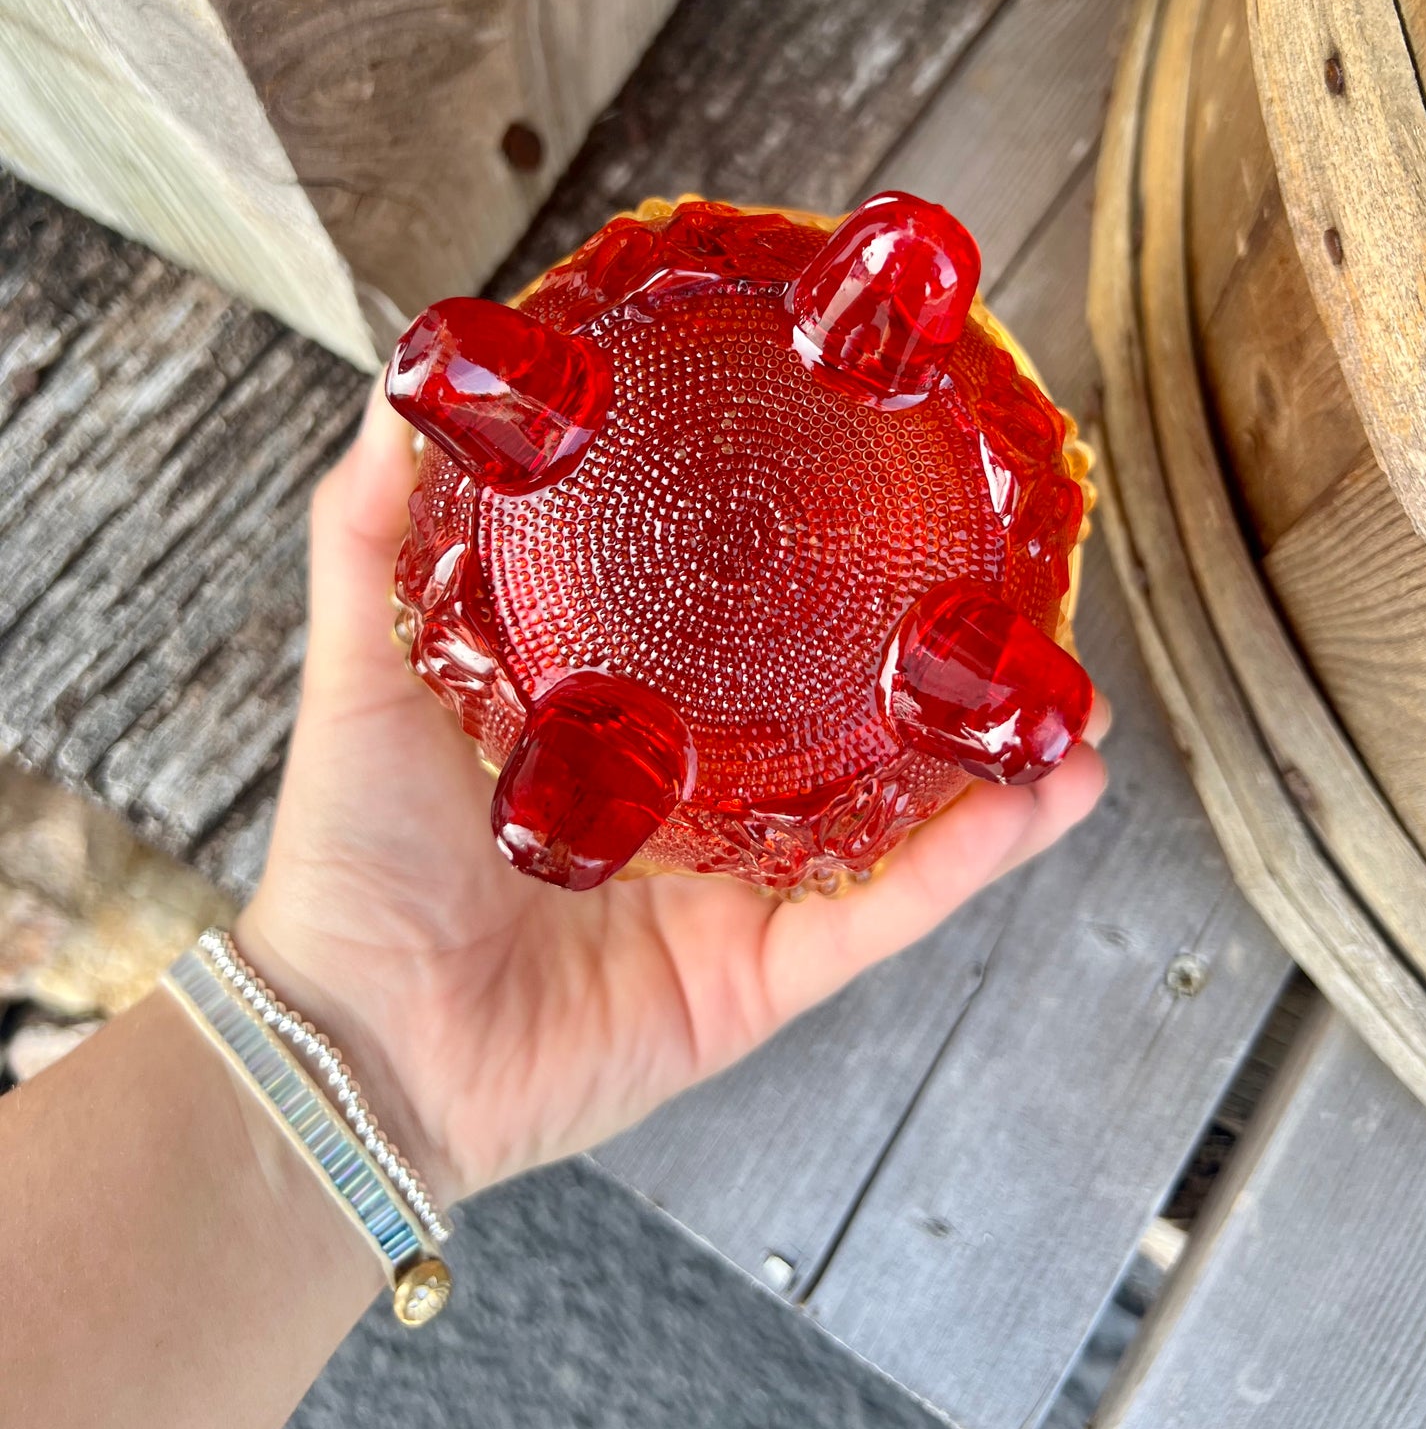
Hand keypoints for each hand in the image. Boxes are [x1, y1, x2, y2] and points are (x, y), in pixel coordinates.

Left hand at [239, 383, 1107, 1207]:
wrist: (355, 1044)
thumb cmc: (352, 862)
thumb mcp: (362, 667)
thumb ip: (372, 531)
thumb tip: (403, 383)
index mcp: (623, 718)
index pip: (738, 625)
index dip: (812, 561)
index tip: (879, 478)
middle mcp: (697, 794)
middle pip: (842, 712)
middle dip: (934, 656)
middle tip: (1010, 583)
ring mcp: (740, 885)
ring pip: (895, 814)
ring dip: (995, 757)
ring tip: (1070, 692)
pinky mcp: (762, 973)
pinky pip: (881, 911)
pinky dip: (966, 858)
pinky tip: (1041, 792)